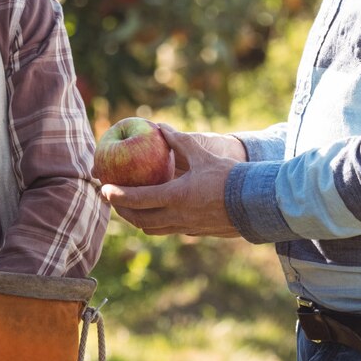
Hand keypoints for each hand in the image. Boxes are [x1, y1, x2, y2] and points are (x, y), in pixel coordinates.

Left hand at [102, 125, 241, 237]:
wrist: (256, 203)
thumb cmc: (230, 177)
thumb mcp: (203, 155)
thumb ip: (180, 142)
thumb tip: (161, 128)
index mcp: (175, 197)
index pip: (137, 200)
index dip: (117, 196)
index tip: (104, 189)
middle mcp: (177, 217)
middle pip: (139, 219)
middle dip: (123, 210)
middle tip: (113, 198)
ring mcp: (186, 228)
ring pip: (153, 229)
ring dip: (138, 219)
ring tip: (132, 206)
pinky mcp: (196, 233)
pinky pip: (169, 230)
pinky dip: (157, 222)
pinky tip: (159, 210)